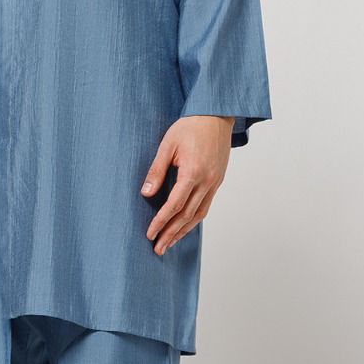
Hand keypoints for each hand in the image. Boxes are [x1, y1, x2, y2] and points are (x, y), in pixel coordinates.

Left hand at [140, 116, 233, 253]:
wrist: (216, 115)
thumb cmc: (190, 126)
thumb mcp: (167, 144)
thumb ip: (156, 170)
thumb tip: (146, 194)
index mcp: (193, 172)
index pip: (175, 205)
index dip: (161, 221)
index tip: (150, 234)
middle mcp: (207, 181)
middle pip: (187, 215)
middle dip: (171, 234)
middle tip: (157, 249)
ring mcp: (215, 182)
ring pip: (199, 214)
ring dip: (183, 231)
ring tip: (169, 243)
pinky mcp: (217, 181)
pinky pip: (206, 206)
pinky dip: (193, 220)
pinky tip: (184, 227)